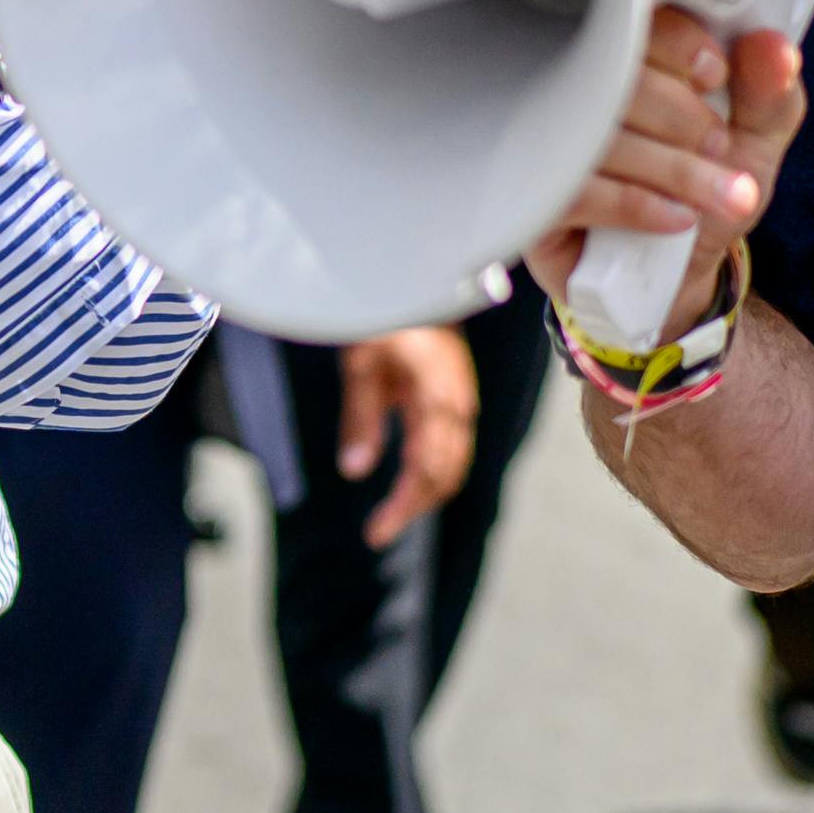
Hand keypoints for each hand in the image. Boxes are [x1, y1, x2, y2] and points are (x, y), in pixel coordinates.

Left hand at [339, 325, 479, 546]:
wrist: (415, 279)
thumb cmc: (386, 315)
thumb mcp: (362, 364)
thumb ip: (361, 418)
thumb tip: (354, 472)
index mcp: (440, 401)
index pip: (427, 472)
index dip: (402, 507)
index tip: (376, 533)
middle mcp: (458, 407)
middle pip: (445, 475)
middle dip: (413, 506)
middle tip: (378, 532)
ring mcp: (459, 402)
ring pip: (452, 464)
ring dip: (423, 493)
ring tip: (391, 514)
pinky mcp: (453, 397)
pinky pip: (449, 446)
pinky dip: (430, 471)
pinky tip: (407, 483)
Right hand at [525, 4, 807, 317]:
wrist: (676, 274)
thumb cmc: (704, 188)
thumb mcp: (754, 138)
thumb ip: (769, 91)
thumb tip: (774, 46)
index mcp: (624, 56)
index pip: (629, 19)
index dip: (678, 42)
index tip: (715, 75)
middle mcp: (573, 90)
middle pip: (612, 76)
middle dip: (685, 116)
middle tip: (721, 146)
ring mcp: (547, 145)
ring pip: (601, 135)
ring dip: (677, 169)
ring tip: (725, 195)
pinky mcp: (536, 201)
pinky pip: (578, 191)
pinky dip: (637, 204)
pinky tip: (676, 218)